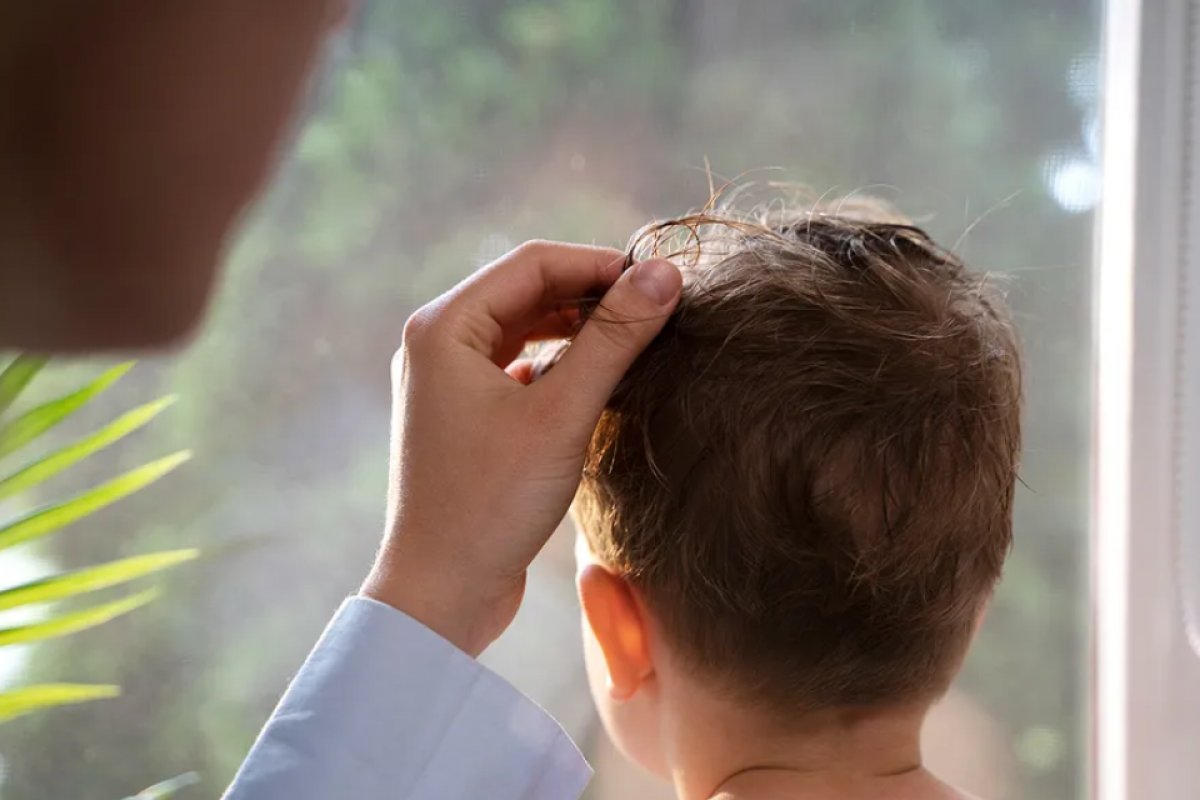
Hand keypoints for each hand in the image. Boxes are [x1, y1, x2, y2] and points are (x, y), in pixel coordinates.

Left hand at [361, 240, 681, 655]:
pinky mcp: (462, 417)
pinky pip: (516, 369)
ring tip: (635, 340)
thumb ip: (613, 339)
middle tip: (655, 309)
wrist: (441, 594)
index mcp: (443, 327)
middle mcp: (436, 345)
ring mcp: (446, 383)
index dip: (599, 264)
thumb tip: (664, 275)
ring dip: (577, 330)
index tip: (659, 280)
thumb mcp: (561, 416)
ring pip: (523, 331)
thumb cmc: (491, 504)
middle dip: (591, 295)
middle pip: (526, 292)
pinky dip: (558, 366)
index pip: (532, 264)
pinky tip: (596, 382)